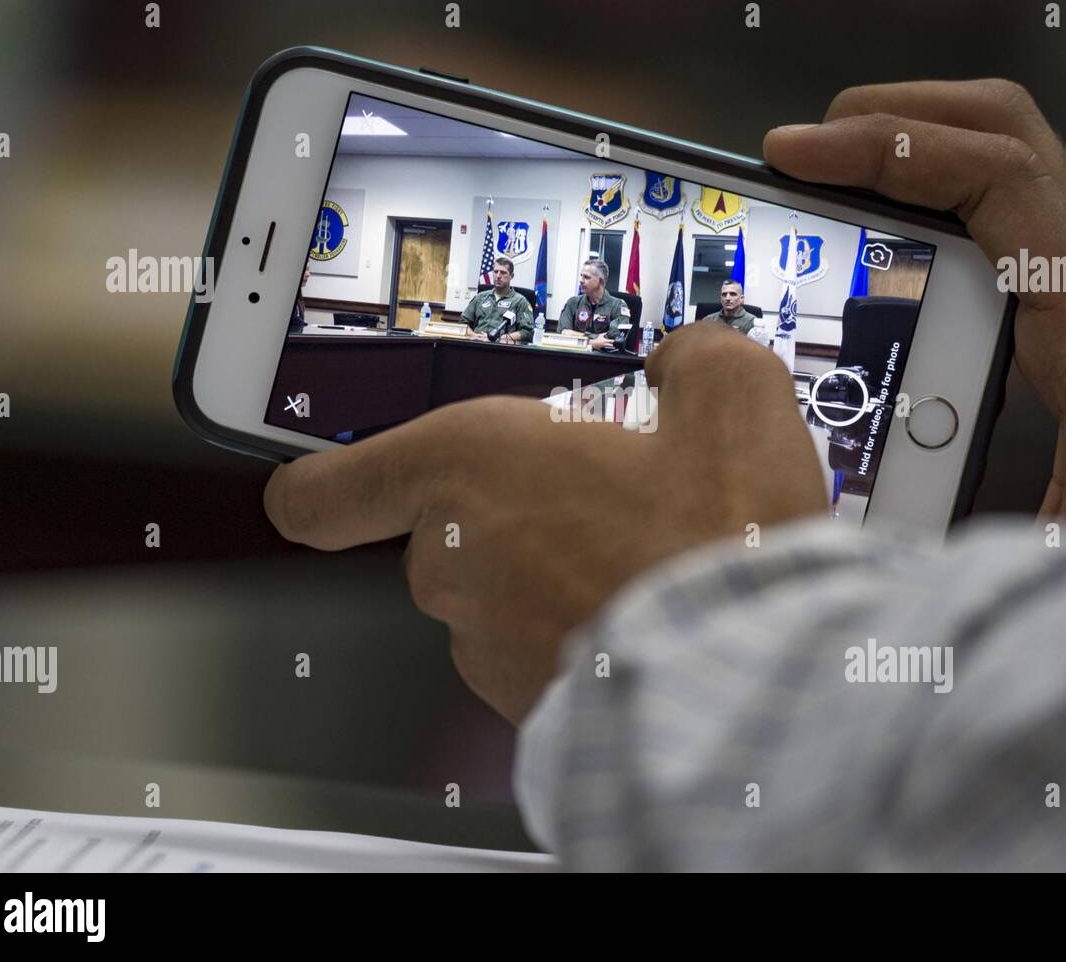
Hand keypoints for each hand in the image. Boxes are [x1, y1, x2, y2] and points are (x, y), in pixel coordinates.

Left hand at [264, 322, 822, 722]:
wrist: (751, 691)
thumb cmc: (718, 552)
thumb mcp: (734, 400)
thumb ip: (695, 358)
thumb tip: (686, 364)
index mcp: (471, 466)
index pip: (332, 486)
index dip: (317, 484)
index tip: (313, 485)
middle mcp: (454, 560)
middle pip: (450, 526)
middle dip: (518, 510)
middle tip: (608, 501)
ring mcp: (481, 644)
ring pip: (499, 592)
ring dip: (554, 574)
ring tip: (647, 566)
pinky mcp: (520, 707)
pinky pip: (535, 651)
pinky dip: (578, 634)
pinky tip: (651, 619)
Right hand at [764, 79, 1065, 514]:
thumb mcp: (1044, 559)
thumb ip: (951, 542)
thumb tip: (837, 527)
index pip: (1002, 184)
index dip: (890, 149)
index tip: (794, 154)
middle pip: (1006, 133)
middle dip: (891, 117)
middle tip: (799, 151)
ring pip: (1007, 156)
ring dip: (911, 142)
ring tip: (823, 172)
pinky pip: (1004, 209)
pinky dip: (931, 187)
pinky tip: (874, 227)